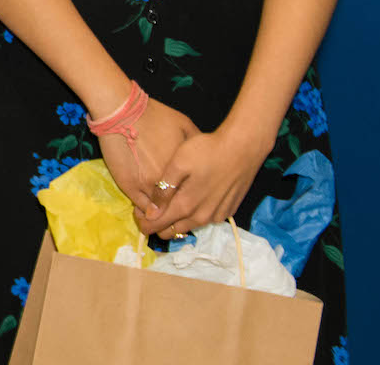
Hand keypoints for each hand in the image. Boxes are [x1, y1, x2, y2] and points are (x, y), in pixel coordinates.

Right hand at [96, 97, 197, 215]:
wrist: (123, 112)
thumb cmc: (154, 116)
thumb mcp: (185, 126)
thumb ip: (198, 144)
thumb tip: (206, 157)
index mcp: (185, 170)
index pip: (194, 195)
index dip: (194, 201)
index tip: (192, 202)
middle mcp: (170, 182)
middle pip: (179, 208)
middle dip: (180, 215)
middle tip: (179, 217)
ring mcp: (149, 186)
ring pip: (159, 213)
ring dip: (161, 218)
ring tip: (161, 220)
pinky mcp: (129, 186)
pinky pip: (142, 208)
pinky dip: (145, 212)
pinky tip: (146, 213)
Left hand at [137, 125, 269, 238]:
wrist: (243, 147)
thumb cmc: (207, 150)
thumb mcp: (178, 163)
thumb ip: (164, 190)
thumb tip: (151, 213)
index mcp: (186, 206)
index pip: (157, 226)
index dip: (144, 222)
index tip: (137, 211)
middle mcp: (201, 217)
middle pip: (172, 231)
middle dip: (157, 224)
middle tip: (149, 207)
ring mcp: (216, 216)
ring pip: (188, 227)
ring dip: (175, 221)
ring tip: (167, 203)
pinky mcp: (227, 211)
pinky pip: (204, 220)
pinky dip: (193, 216)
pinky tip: (190, 200)